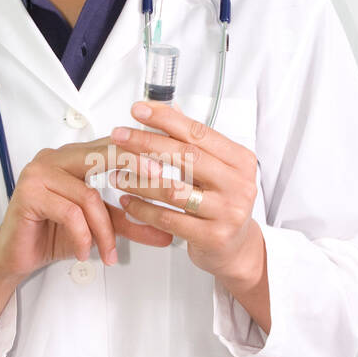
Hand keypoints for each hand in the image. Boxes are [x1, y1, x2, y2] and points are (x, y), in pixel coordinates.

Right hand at [0, 136, 173, 279]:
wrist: (15, 256)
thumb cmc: (53, 235)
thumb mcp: (99, 227)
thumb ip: (130, 223)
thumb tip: (166, 232)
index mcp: (73, 156)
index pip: (112, 146)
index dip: (143, 155)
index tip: (173, 167)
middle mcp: (56, 157)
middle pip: (103, 156)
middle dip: (137, 170)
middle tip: (165, 185)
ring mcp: (40, 172)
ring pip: (89, 196)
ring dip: (104, 230)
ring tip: (110, 253)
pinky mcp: (29, 193)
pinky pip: (70, 213)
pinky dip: (83, 237)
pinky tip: (84, 253)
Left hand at [110, 100, 261, 284]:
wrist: (238, 249)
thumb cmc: (222, 205)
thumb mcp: (216, 170)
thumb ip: (195, 142)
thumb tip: (169, 108)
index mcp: (241, 161)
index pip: (199, 133)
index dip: (166, 119)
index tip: (139, 110)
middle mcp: (239, 184)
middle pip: (186, 156)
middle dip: (146, 143)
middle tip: (119, 136)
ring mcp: (227, 212)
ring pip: (173, 190)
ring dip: (139, 180)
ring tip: (117, 174)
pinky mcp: (213, 236)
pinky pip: (168, 219)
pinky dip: (143, 209)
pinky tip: (128, 201)